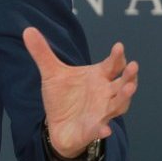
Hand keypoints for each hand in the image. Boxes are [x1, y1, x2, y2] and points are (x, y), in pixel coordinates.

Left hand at [22, 27, 138, 157]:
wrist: (58, 124)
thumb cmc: (63, 96)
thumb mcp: (51, 73)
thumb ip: (42, 53)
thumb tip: (27, 30)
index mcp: (99, 77)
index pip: (112, 65)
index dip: (117, 56)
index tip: (119, 46)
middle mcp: (105, 94)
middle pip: (122, 84)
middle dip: (129, 76)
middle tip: (133, 66)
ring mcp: (102, 112)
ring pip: (118, 105)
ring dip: (124, 98)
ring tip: (128, 89)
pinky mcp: (93, 129)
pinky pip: (100, 130)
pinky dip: (103, 130)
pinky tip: (104, 130)